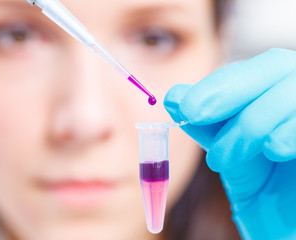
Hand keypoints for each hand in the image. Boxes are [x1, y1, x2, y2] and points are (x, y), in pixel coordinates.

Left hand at [164, 49, 295, 239]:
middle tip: (194, 113)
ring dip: (251, 123)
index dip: (218, 84)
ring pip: (290, 93)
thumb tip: (174, 96)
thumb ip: (204, 124)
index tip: (186, 106)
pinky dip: (290, 131)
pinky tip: (273, 150)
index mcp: (276, 90)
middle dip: (229, 91)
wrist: (288, 224)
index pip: (250, 69)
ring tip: (222, 158)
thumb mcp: (227, 150)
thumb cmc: (261, 184)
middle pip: (274, 66)